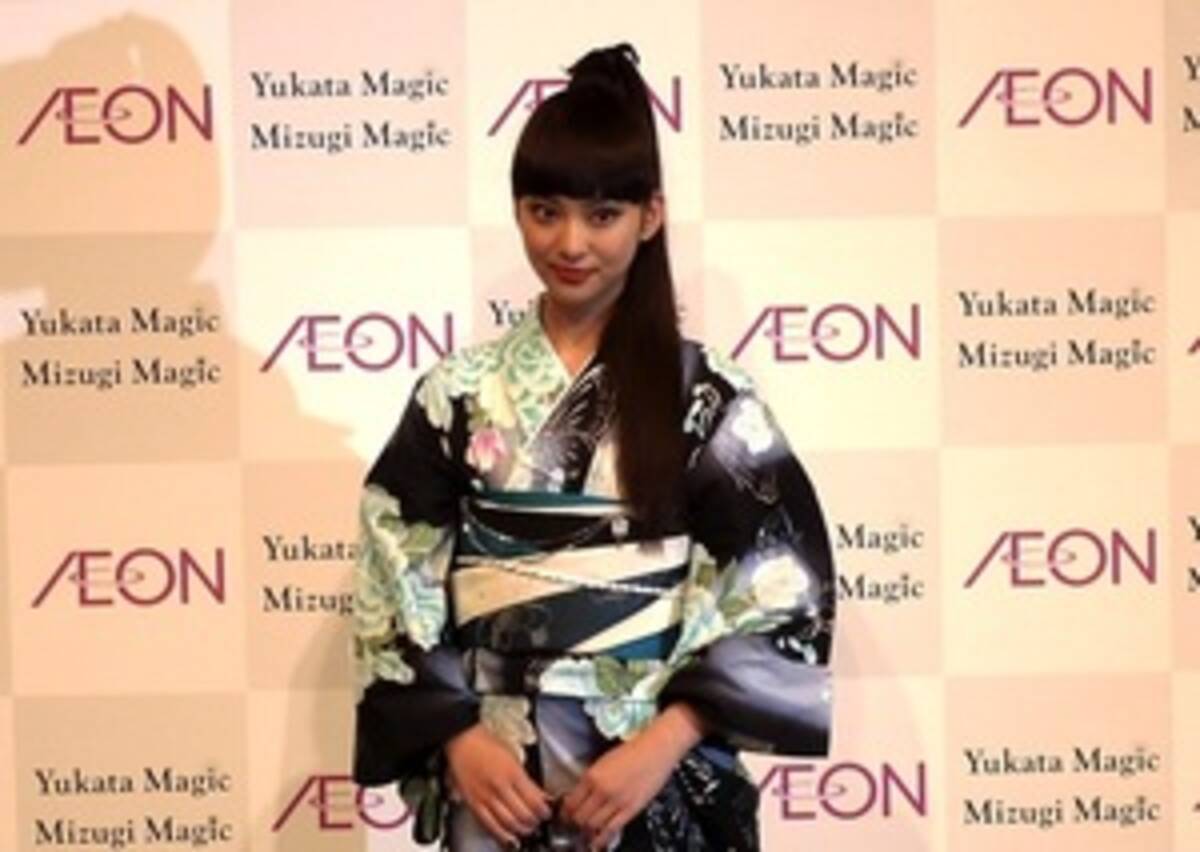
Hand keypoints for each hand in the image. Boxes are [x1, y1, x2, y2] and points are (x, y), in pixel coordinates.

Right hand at [444, 723, 551, 846]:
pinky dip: (502, 835)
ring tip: (526, 828)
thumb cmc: (487, 745)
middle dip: (534, 822)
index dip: (544, 811)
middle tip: (538, 821)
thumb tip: (541, 796)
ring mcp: (486, 797)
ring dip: (521, 829)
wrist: (463, 741)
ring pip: (508, 823)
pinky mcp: (473, 804)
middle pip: (523, 814)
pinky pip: (489, 825)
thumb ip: (527, 780)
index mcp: (512, 773)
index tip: (547, 812)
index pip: (534, 800)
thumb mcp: (514, 758)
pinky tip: (509, 838)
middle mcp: (500, 787)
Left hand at [561, 703, 707, 850]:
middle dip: (574, 824)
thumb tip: (579, 796)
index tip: (565, 816)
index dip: (565, 813)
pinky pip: (612, 829)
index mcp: (592, 775)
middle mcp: (601, 789)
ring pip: (593, 825)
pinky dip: (601, 839)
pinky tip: (597, 842)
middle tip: (574, 826)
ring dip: (587, 832)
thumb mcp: (603, 762)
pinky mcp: (631, 809)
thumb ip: (590, 779)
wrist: (655, 749)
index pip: (571, 802)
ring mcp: (616, 801)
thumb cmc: (632, 751)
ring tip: (585, 833)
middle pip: (580, 817)